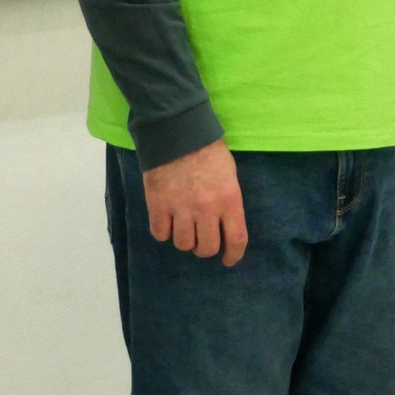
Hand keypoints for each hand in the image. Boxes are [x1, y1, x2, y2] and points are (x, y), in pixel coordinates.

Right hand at [143, 139, 247, 265]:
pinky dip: (163, 231)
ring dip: (184, 239)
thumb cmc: (209, 151)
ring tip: (184, 227)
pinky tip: (166, 220)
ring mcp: (181, 209)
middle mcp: (206, 209)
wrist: (178, 134)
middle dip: (205, 248)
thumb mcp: (229, 175)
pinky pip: (160, 234)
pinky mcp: (158, 206)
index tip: (229, 260)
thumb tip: (224, 224)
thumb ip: (227, 201)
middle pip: (206, 248)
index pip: (236, 239)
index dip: (234, 254)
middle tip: (203, 240)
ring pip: (182, 244)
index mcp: (229, 200)